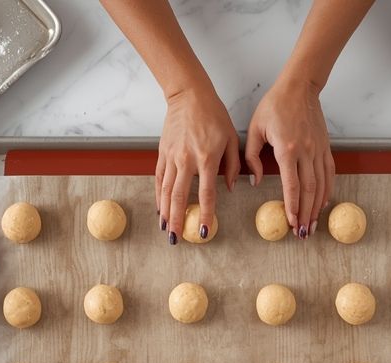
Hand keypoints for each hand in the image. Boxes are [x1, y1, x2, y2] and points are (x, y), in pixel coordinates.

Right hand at [156, 87, 239, 243]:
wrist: (190, 95)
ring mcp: (171, 156)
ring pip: (165, 190)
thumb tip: (229, 188)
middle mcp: (186, 160)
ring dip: (164, 212)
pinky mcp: (162, 153)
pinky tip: (159, 208)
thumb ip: (232, 166)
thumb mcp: (231, 139)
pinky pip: (159, 178)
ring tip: (164, 229)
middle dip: (176, 220)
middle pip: (179, 197)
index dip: (204, 215)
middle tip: (176, 239)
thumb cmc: (214, 115)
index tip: (202, 231)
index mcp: (206, 158)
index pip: (206, 194)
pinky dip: (158, 195)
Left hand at [245, 78, 334, 238]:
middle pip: (309, 190)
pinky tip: (323, 203)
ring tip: (313, 225)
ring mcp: (318, 149)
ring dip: (317, 207)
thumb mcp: (255, 129)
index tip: (292, 222)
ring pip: (321, 185)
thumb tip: (255, 182)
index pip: (292, 185)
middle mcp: (306, 151)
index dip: (293, 206)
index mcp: (287, 149)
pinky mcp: (325, 146)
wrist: (299, 87)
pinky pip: (329, 173)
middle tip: (303, 232)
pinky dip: (327, 190)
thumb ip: (252, 157)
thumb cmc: (274, 105)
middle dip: (306, 214)